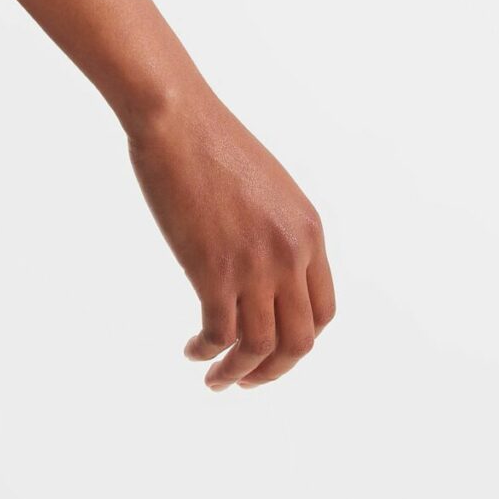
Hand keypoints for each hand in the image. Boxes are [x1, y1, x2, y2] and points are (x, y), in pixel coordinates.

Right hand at [125, 83, 335, 389]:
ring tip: (216, 380)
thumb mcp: (266, 186)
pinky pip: (220, 334)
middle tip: (248, 380)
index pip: (322, 311)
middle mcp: (291, 254)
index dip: (300, 340)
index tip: (274, 350)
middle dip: (275, 370)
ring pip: (260, 347)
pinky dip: (208, 352)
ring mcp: (254, 265)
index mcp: (308, 232)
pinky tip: (192, 350)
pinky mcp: (214, 270)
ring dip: (239, 373)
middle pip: (299, 340)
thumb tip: (262, 262)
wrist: (176, 118)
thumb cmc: (209, 141)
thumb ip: (276, 228)